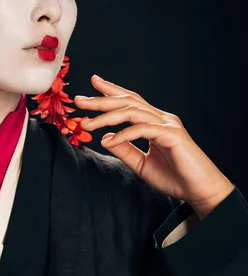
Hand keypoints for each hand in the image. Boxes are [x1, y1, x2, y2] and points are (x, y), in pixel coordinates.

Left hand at [73, 75, 234, 219]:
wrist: (199, 190)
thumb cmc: (174, 177)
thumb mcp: (140, 163)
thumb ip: (124, 150)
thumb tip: (104, 138)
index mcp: (153, 122)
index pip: (130, 101)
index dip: (111, 90)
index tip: (93, 82)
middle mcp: (161, 119)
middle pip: (127, 102)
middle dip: (101, 99)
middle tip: (79, 100)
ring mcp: (167, 125)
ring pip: (133, 112)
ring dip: (107, 116)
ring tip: (87, 124)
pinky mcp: (172, 136)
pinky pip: (143, 129)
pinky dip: (123, 134)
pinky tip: (109, 140)